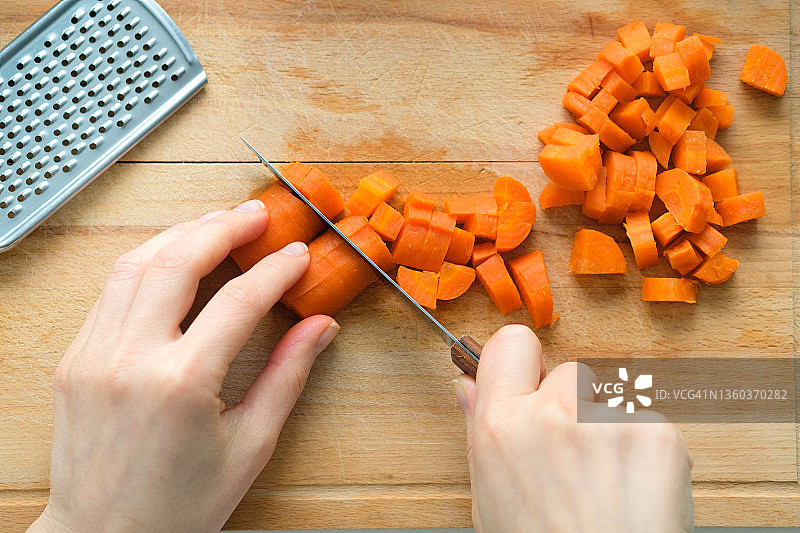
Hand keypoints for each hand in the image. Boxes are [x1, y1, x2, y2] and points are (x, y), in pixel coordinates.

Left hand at [29, 199, 338, 532]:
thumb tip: (319, 328)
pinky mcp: (76, 358)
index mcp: (182, 384)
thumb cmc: (179, 505)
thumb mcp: (250, 445)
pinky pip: (111, 290)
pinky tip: (173, 256)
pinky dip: (147, 261)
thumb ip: (287, 376)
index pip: (240, 301)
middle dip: (223, 227)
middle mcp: (131, 359)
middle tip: (256, 216)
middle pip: (179, 262)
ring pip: (136, 264)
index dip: (276, 270)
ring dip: (181, 234)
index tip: (297, 255)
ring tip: (216, 223)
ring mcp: (95, 355)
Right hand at [452, 325, 692, 532]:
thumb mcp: (491, 500)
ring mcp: (607, 420)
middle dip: (573, 406)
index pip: (511, 344)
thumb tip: (465, 388)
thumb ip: (479, 432)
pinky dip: (645, 450)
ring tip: (607, 483)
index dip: (522, 363)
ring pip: (611, 398)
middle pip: (569, 373)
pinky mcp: (657, 432)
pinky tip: (634, 489)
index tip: (531, 380)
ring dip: (611, 427)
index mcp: (502, 427)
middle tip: (576, 459)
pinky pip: (649, 421)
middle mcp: (551, 414)